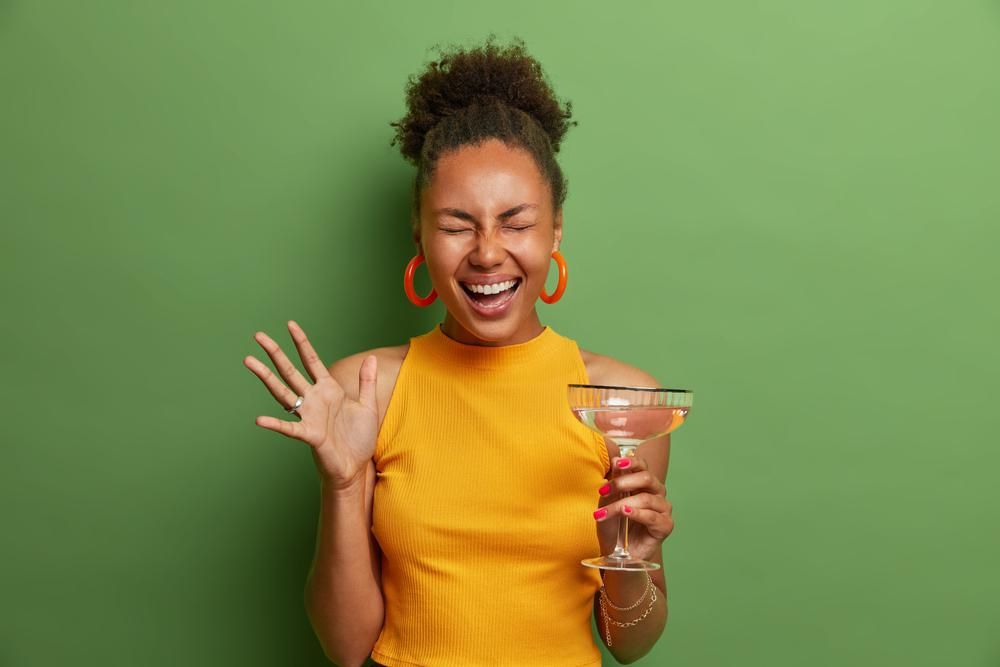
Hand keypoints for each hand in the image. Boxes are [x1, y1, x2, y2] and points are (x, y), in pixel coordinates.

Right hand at [243, 320, 377, 489]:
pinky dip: (275, 424)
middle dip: (275, 353)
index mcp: (328, 389)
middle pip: (290, 371)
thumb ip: (367, 382)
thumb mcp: (369, 405)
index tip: (290, 324)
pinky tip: (259, 420)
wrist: (356, 466)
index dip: (302, 342)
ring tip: (249, 361)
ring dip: (266, 377)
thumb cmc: (359, 438)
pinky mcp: (310, 435)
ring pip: (283, 392)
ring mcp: (309, 416)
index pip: (312, 360)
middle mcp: (314, 399)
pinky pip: (290, 428)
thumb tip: (371, 357)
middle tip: (258, 336)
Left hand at [593, 455, 673, 561]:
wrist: (617, 552)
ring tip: (604, 512)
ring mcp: (664, 509)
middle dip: (624, 482)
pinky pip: (652, 516)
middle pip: (647, 478)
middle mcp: (657, 493)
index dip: (631, 462)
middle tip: (604, 490)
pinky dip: (636, 513)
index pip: (643, 466)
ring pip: (646, 499)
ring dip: (621, 504)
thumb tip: (616, 461)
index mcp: (645, 484)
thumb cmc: (614, 525)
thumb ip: (614, 484)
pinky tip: (624, 512)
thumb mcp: (608, 502)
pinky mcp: (665, 525)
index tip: (615, 463)